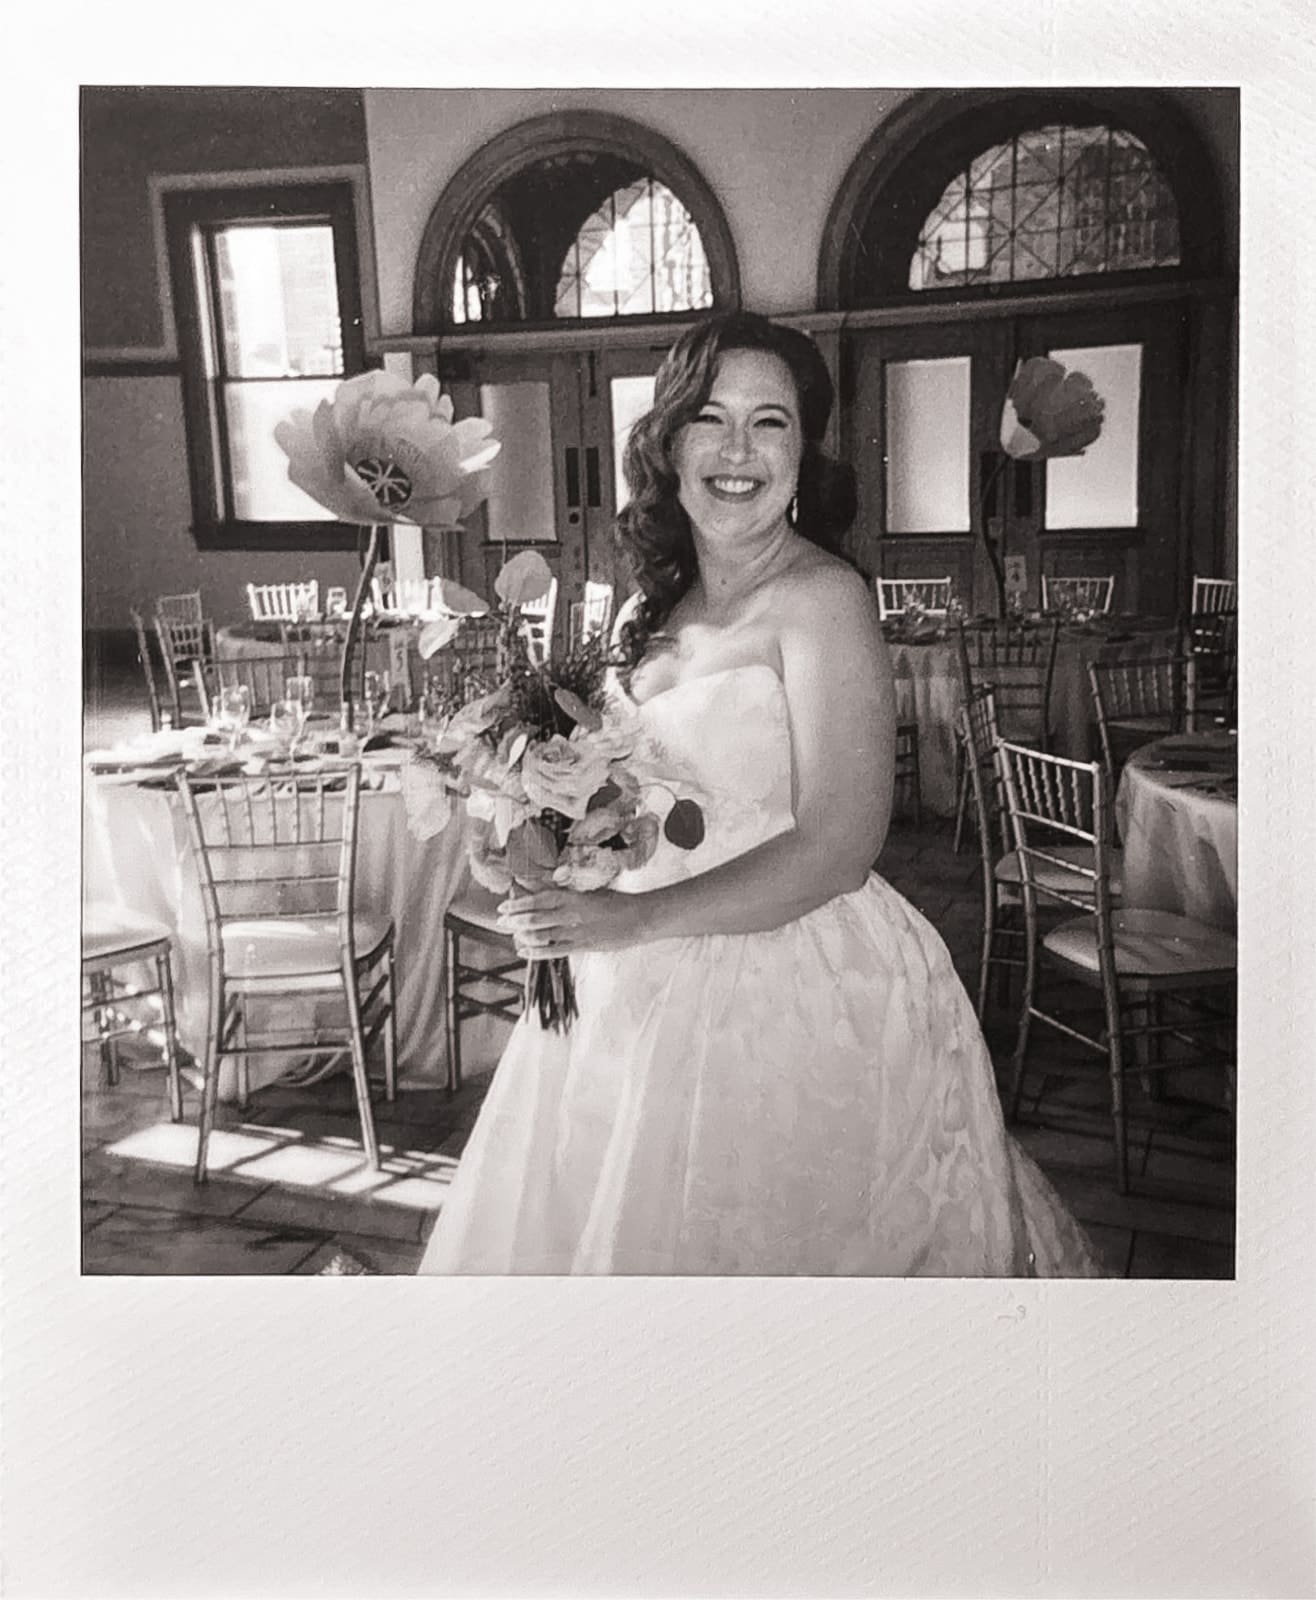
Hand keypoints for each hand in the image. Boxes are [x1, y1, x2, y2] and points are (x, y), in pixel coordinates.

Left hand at [497, 887, 643, 956]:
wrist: (640, 919)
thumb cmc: (615, 902)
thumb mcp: (589, 892)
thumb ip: (564, 892)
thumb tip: (540, 887)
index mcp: (573, 897)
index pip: (539, 899)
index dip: (519, 904)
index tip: (503, 906)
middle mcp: (571, 915)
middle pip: (535, 919)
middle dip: (515, 921)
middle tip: (501, 922)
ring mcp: (575, 933)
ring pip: (541, 936)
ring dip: (523, 936)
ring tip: (512, 935)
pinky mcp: (581, 947)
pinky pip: (553, 952)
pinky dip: (535, 952)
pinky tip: (524, 951)